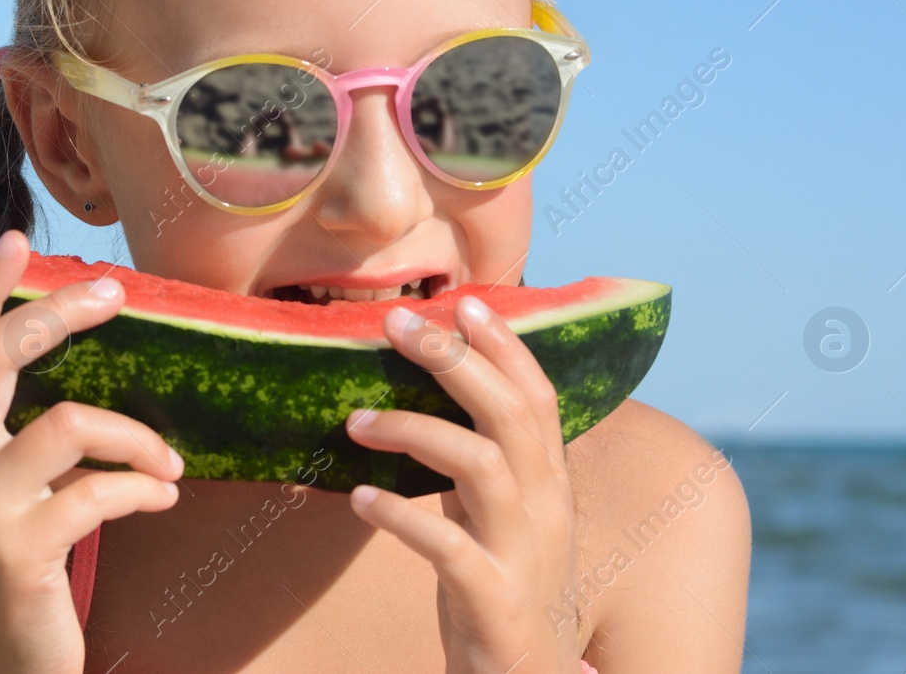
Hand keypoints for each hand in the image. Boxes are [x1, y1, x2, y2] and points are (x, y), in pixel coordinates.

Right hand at [0, 229, 183, 673]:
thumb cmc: (9, 576)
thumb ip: (10, 436)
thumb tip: (69, 360)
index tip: (13, 240)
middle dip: (58, 314)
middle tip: (115, 293)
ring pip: (69, 422)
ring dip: (138, 436)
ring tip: (170, 464)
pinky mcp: (19, 551)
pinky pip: (102, 490)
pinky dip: (146, 490)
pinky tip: (163, 500)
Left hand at [345, 296, 583, 673]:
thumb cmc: (505, 588)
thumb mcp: (501, 517)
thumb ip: (479, 460)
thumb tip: (429, 398)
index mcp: (550, 483)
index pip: (537, 397)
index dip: (505, 346)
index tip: (462, 302)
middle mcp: (547, 509)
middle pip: (510, 414)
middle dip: (454, 362)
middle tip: (397, 325)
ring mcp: (523, 555)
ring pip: (482, 467)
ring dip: (414, 431)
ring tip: (356, 420)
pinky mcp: (494, 601)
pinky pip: (448, 547)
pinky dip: (401, 516)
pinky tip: (361, 499)